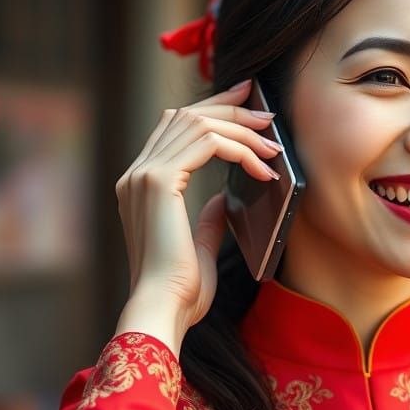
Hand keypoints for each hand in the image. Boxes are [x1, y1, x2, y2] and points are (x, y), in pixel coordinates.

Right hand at [112, 79, 281, 353]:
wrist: (163, 309)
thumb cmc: (180, 290)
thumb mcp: (197, 247)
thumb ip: (207, 219)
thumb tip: (222, 199)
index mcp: (140, 186)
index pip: (173, 127)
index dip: (210, 108)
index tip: (243, 100)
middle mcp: (136, 174)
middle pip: (185, 115)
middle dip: (229, 108)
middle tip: (265, 112)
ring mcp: (144, 175)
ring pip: (198, 123)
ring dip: (242, 130)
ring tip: (272, 145)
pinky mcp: (159, 181)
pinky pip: (208, 143)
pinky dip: (241, 149)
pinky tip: (263, 168)